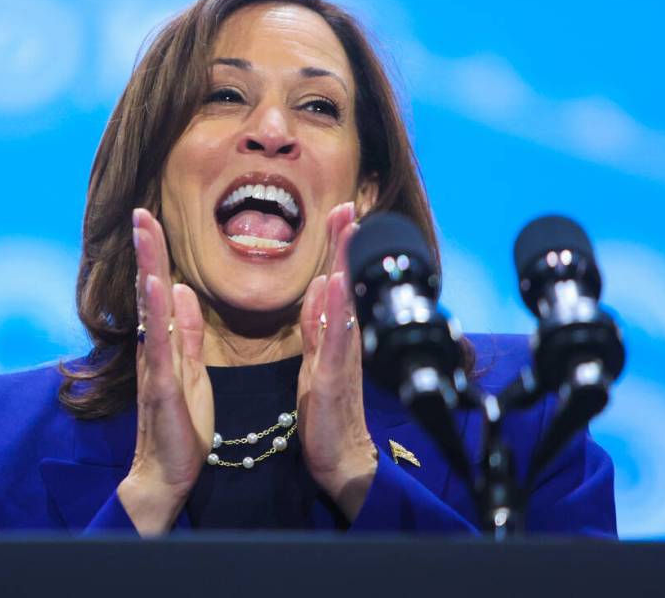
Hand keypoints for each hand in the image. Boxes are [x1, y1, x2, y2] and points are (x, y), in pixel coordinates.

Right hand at [117, 208, 213, 534]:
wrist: (167, 472)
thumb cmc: (181, 425)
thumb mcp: (191, 369)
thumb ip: (186, 331)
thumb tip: (179, 290)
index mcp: (165, 344)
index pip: (159, 289)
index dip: (156, 253)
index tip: (152, 218)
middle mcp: (154, 348)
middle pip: (148, 289)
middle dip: (147, 249)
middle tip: (142, 211)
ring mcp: (154, 365)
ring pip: (149, 309)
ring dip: (148, 267)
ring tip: (145, 231)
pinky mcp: (162, 385)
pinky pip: (160, 343)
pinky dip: (157, 313)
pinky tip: (157, 285)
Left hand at [297, 202, 377, 520]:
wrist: (341, 458)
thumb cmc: (327, 413)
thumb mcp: (316, 361)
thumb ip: (318, 324)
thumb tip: (320, 285)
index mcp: (336, 335)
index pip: (337, 282)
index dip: (338, 247)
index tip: (340, 213)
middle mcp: (344, 340)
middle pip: (345, 284)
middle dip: (345, 244)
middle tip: (347, 206)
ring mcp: (341, 357)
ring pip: (344, 303)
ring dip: (344, 266)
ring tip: (346, 232)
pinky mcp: (331, 378)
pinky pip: (335, 338)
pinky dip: (335, 310)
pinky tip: (335, 286)